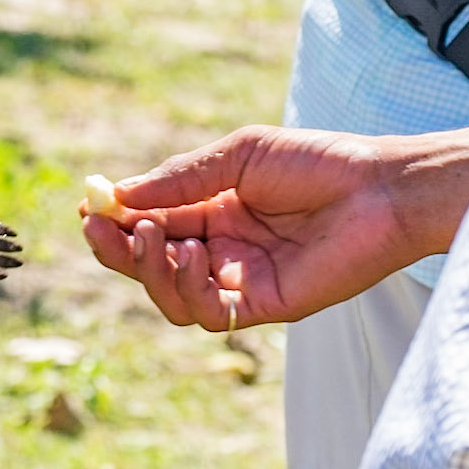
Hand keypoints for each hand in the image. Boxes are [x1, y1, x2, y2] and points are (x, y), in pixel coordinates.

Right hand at [81, 125, 420, 330]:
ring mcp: (238, 281)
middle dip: (117, 248)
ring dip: (147, 269)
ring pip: (169, 296)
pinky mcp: (262, 306)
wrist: (380, 188)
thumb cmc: (317, 162)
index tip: (88, 208)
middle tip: (100, 228)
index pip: (148, 222)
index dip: (114, 219)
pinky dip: (187, 288)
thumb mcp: (237, 156)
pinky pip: (206, 313)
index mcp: (211, 211)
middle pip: (148, 264)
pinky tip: (194, 254)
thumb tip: (118, 195)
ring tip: (151, 235)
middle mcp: (219, 250)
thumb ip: (179, 180)